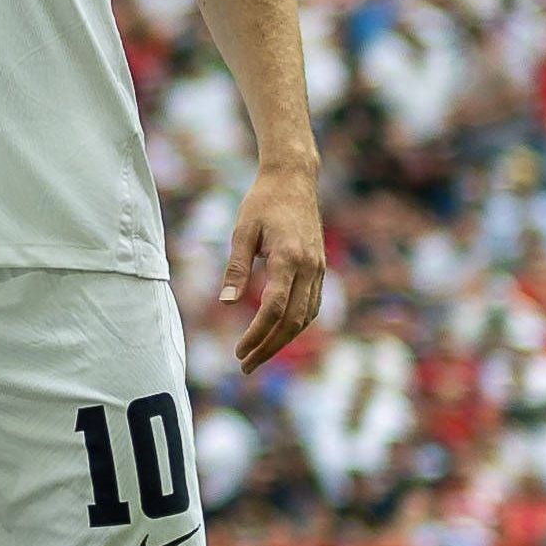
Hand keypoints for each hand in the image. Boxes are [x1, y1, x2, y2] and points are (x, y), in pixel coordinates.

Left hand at [219, 164, 328, 368]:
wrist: (294, 180)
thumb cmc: (262, 203)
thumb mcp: (241, 231)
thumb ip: (235, 267)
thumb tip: (225, 304)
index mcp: (287, 257)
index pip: (274, 307)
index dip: (257, 334)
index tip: (239, 351)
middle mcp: (309, 267)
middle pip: (292, 320)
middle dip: (269, 346)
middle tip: (246, 365)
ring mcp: (318, 269)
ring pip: (306, 317)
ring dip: (283, 340)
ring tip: (258, 355)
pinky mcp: (320, 268)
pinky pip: (312, 305)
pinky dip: (296, 325)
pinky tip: (278, 334)